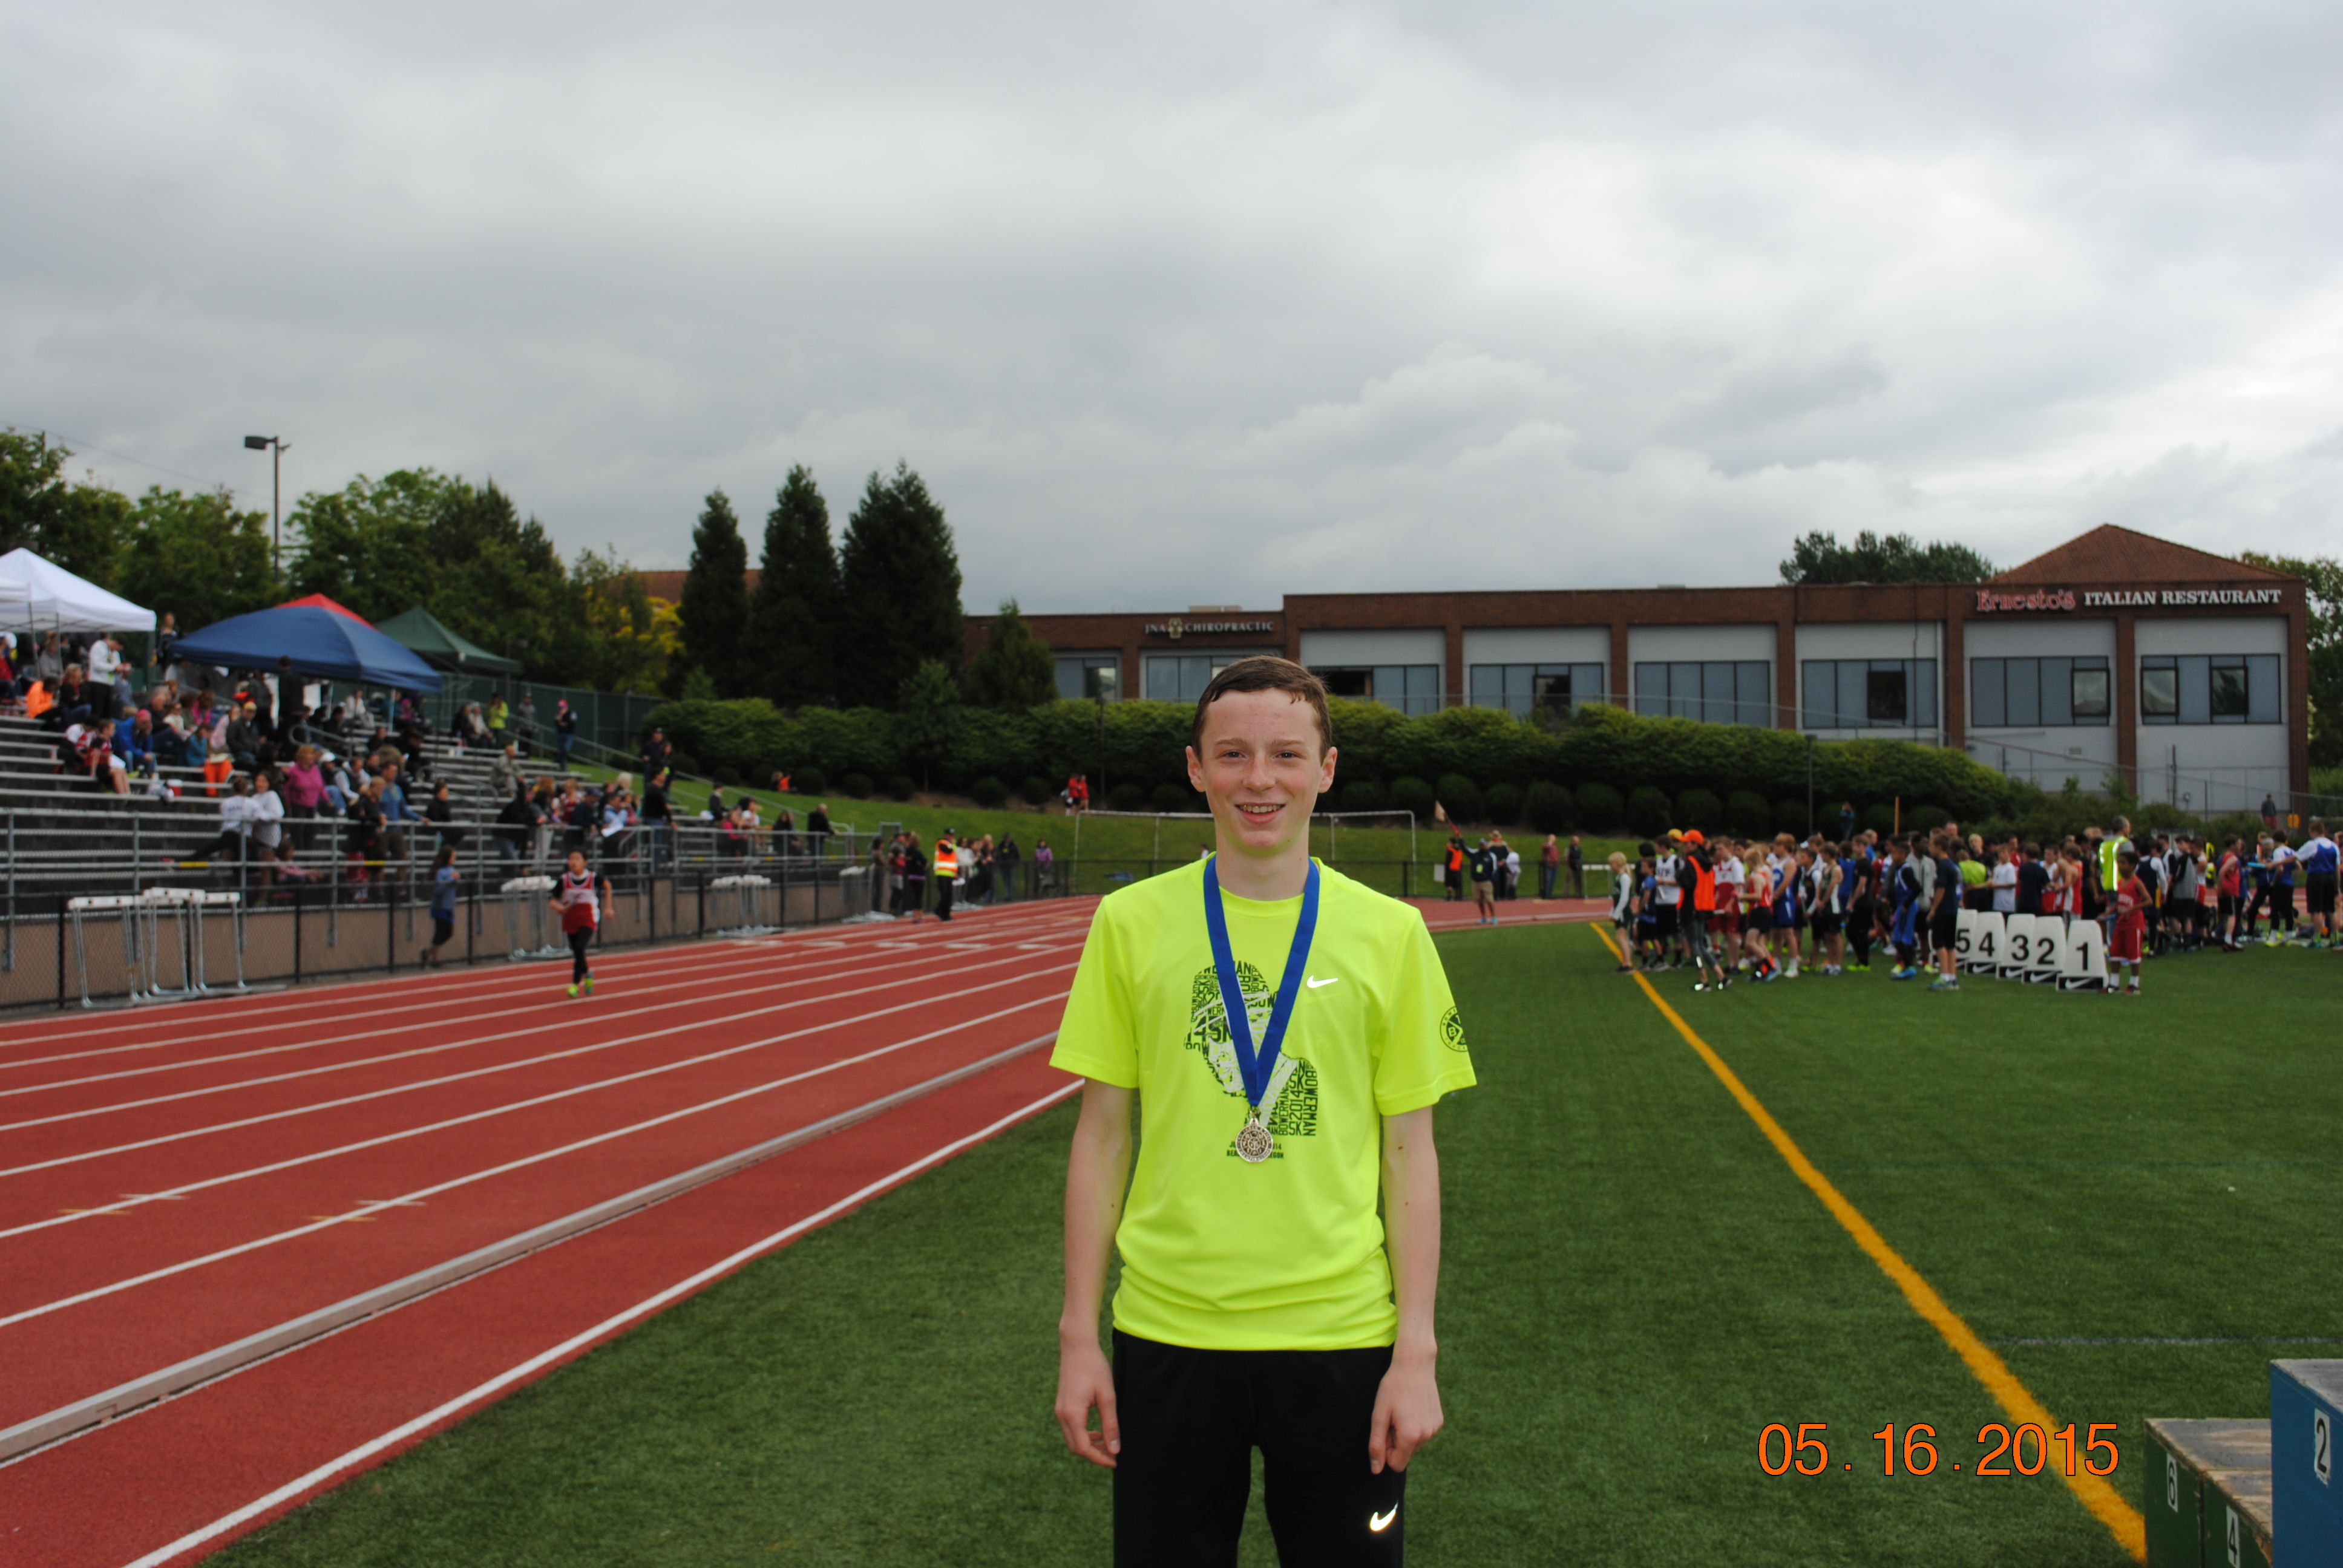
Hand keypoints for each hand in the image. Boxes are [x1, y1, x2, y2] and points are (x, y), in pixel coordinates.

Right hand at [1054, 1335, 1119, 1467]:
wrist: (1077, 1346)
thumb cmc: (1094, 1367)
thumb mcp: (1107, 1396)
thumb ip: (1111, 1424)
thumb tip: (1115, 1448)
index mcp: (1072, 1415)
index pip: (1084, 1448)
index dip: (1100, 1458)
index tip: (1115, 1461)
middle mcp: (1062, 1415)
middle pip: (1076, 1447)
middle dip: (1095, 1454)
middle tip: (1114, 1455)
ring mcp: (1060, 1410)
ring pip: (1073, 1439)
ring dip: (1089, 1445)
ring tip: (1108, 1444)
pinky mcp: (1062, 1405)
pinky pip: (1071, 1428)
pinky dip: (1084, 1435)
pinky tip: (1098, 1432)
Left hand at [1367, 1348, 1441, 1473]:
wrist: (1415, 1365)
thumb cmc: (1393, 1388)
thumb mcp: (1379, 1415)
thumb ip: (1377, 1445)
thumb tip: (1376, 1470)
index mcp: (1410, 1436)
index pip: (1396, 1465)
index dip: (1386, 1452)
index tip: (1384, 1432)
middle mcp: (1426, 1436)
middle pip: (1405, 1455)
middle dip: (1396, 1442)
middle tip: (1392, 1418)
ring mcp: (1435, 1428)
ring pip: (1414, 1445)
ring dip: (1405, 1434)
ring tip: (1402, 1411)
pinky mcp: (1439, 1421)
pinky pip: (1423, 1434)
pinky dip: (1415, 1426)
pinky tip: (1412, 1407)